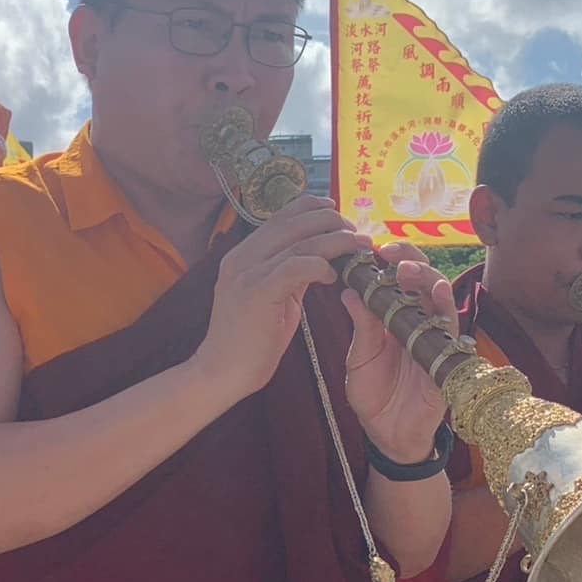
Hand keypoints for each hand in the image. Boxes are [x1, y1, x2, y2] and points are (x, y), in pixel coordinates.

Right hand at [193, 197, 382, 407]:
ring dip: (335, 241)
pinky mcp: (257, 292)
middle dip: (330, 221)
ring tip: (359, 246)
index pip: (280, 217)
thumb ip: (290, 275)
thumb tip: (318, 257)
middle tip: (356, 232)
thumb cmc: (249, 342)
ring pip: (299, 242)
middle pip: (293, 222)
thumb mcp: (272, 298)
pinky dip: (320, 265)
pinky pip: (295, 266)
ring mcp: (246, 273)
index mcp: (242, 255)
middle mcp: (241, 258)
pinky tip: (333, 275)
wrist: (222, 373)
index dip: (311, 207)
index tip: (336, 211)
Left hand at [343, 246, 456, 462]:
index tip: (372, 248)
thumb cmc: (374, 396)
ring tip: (408, 270)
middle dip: (409, 262)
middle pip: (422, 282)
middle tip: (389, 254)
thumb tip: (349, 291)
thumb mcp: (360, 359)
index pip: (396, 281)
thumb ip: (361, 327)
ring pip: (440, 299)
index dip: (389, 262)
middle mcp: (418, 323)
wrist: (386, 435)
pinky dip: (446, 311)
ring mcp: (435, 339)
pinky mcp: (447, 359)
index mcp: (394, 319)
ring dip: (427, 281)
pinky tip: (438, 295)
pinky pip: (451, 330)